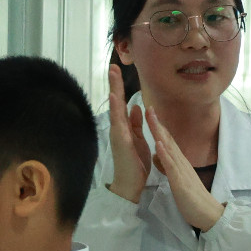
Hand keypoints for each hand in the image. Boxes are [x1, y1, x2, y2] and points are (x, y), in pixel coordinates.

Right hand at [107, 64, 152, 202]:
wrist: (131, 184)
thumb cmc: (135, 163)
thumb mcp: (138, 139)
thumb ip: (137, 124)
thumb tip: (138, 107)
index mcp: (125, 127)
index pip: (123, 103)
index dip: (121, 87)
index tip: (118, 70)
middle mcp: (119, 128)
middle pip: (116, 101)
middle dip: (115, 84)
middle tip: (113, 66)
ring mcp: (118, 134)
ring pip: (116, 108)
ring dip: (114, 91)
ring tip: (112, 74)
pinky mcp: (121, 141)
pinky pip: (118, 123)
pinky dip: (116, 110)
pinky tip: (114, 98)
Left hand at [147, 109, 225, 231]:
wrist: (208, 214)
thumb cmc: (193, 199)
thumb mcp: (178, 179)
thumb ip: (169, 165)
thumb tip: (158, 155)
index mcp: (180, 163)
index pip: (168, 142)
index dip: (159, 128)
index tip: (150, 114)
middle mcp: (181, 162)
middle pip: (168, 140)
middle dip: (158, 124)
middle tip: (148, 106)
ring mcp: (181, 170)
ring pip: (169, 148)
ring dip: (159, 132)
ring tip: (150, 117)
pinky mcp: (180, 181)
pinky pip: (171, 166)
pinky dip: (165, 153)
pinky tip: (158, 143)